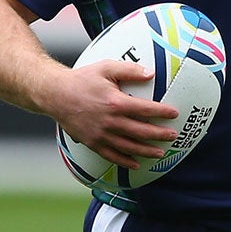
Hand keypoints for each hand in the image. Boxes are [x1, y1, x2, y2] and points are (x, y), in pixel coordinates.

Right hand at [48, 59, 178, 168]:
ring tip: (161, 153)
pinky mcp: (92, 143)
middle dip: (159, 135)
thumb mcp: (106, 67)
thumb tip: (151, 73)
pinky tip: (136, 164)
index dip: (162, 112)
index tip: (175, 113)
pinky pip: (111, 156)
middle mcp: (110, 121)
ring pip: (129, 147)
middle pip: (140, 131)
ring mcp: (100, 135)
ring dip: (147, 151)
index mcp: (115, 102)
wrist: (55, 94)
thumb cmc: (82, 79)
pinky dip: (125, 161)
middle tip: (173, 136)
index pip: (145, 109)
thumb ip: (129, 70)